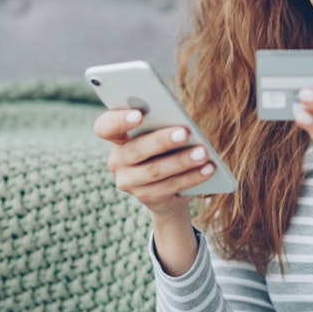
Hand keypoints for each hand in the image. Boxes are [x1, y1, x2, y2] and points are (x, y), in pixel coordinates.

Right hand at [93, 109, 216, 217]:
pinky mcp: (145, 197)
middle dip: (161, 141)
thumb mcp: (160, 133)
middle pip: (135, 150)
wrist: (168, 188)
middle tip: (184, 132)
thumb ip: (161, 124)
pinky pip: (169, 187)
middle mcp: (117, 160)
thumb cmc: (165, 147)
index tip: (139, 114)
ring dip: (181, 161)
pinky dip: (191, 177)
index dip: (118, 120)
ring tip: (203, 152)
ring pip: (154, 171)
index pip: (104, 127)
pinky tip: (208, 169)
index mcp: (116, 137)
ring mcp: (128, 181)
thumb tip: (180, 121)